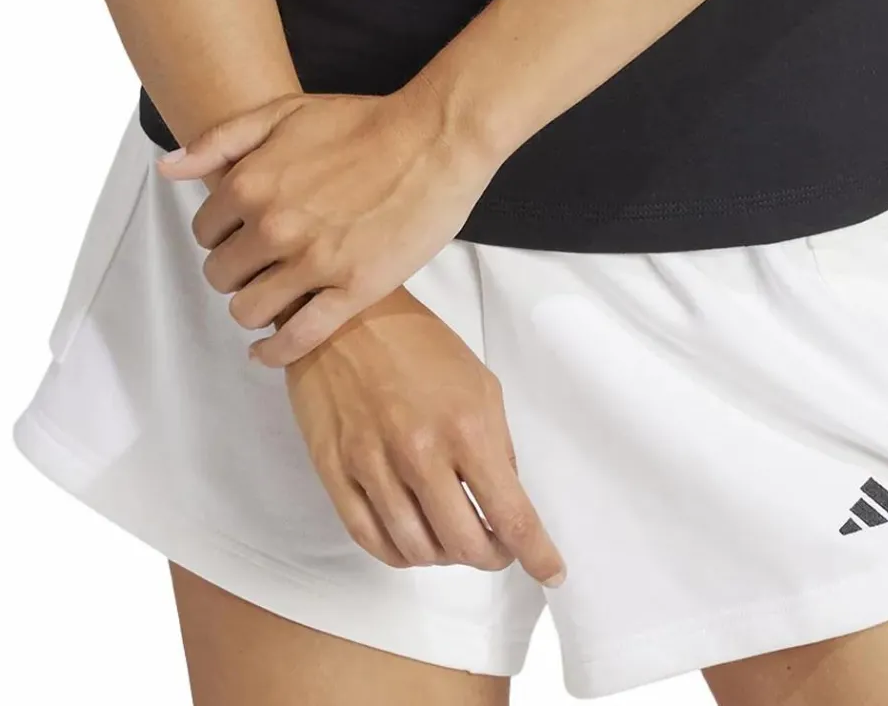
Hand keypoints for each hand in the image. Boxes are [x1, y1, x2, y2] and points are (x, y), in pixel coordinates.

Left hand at [154, 77, 495, 364]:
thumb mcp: (284, 113)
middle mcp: (274, 225)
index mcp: (252, 182)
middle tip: (261, 265)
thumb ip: (221, 141)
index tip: (242, 235)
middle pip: (222, 275)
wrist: (434, 138)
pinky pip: (297, 339)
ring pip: (249, 311)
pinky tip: (271, 350)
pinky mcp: (352, 290)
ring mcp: (313, 261)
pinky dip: (276, 352)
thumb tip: (167, 168)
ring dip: (254, 308)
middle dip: (236, 272)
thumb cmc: (363, 122)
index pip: (204, 232)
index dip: (221, 234)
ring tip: (273, 296)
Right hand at [280, 285, 566, 584]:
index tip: (551, 572)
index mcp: (466, 426)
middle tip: (494, 547)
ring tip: (451, 535)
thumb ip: (497, 444)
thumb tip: (506, 498)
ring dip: (444, 555)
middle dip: (490, 556)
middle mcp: (420, 452)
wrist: (346, 315)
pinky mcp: (336, 472)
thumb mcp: (479, 381)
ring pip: (417, 550)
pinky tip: (413, 539)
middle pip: (464, 545)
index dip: (535, 554)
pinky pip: (372, 539)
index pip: (510, 514)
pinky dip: (399, 553)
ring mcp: (373, 466)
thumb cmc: (418, 344)